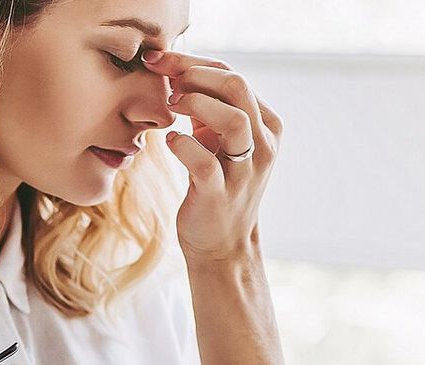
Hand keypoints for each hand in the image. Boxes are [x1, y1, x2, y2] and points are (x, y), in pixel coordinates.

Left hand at [140, 48, 281, 265]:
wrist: (222, 244)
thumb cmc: (216, 184)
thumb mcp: (217, 141)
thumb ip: (206, 108)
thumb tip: (175, 70)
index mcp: (265, 124)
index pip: (233, 76)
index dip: (193, 62)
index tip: (159, 60)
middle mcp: (262, 144)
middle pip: (238, 87)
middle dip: (195, 74)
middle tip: (166, 80)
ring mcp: (245, 171)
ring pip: (234, 120)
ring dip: (196, 104)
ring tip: (171, 106)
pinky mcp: (221, 195)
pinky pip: (205, 162)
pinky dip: (183, 145)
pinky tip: (169, 142)